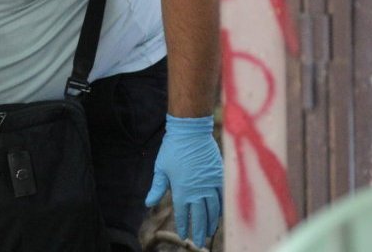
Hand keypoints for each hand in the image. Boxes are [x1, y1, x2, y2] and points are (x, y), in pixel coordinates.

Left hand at [145, 114, 222, 247]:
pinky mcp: (219, 176)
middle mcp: (197, 191)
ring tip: (210, 232)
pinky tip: (220, 214)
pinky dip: (222, 207)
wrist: (190, 131)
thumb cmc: (173, 148)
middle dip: (199, 231)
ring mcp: (210, 184)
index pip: (183, 214)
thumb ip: (157, 188)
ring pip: (213, 209)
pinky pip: (223, 197)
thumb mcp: (161, 168)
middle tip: (199, 242)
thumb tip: (148, 203)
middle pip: (200, 217)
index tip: (183, 235)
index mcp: (181, 190)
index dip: (183, 226)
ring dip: (212, 222)